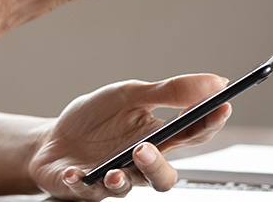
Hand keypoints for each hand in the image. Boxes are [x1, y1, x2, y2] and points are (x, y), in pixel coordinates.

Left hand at [29, 74, 231, 199]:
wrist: (52, 139)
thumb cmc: (95, 119)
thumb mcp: (129, 95)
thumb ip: (169, 91)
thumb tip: (215, 81)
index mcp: (155, 138)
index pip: (190, 136)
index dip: (209, 123)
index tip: (221, 106)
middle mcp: (138, 164)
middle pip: (164, 176)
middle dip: (158, 166)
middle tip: (146, 148)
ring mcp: (113, 178)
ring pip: (129, 189)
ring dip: (122, 180)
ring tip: (113, 172)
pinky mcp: (85, 188)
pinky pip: (86, 190)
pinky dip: (80, 181)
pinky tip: (74, 172)